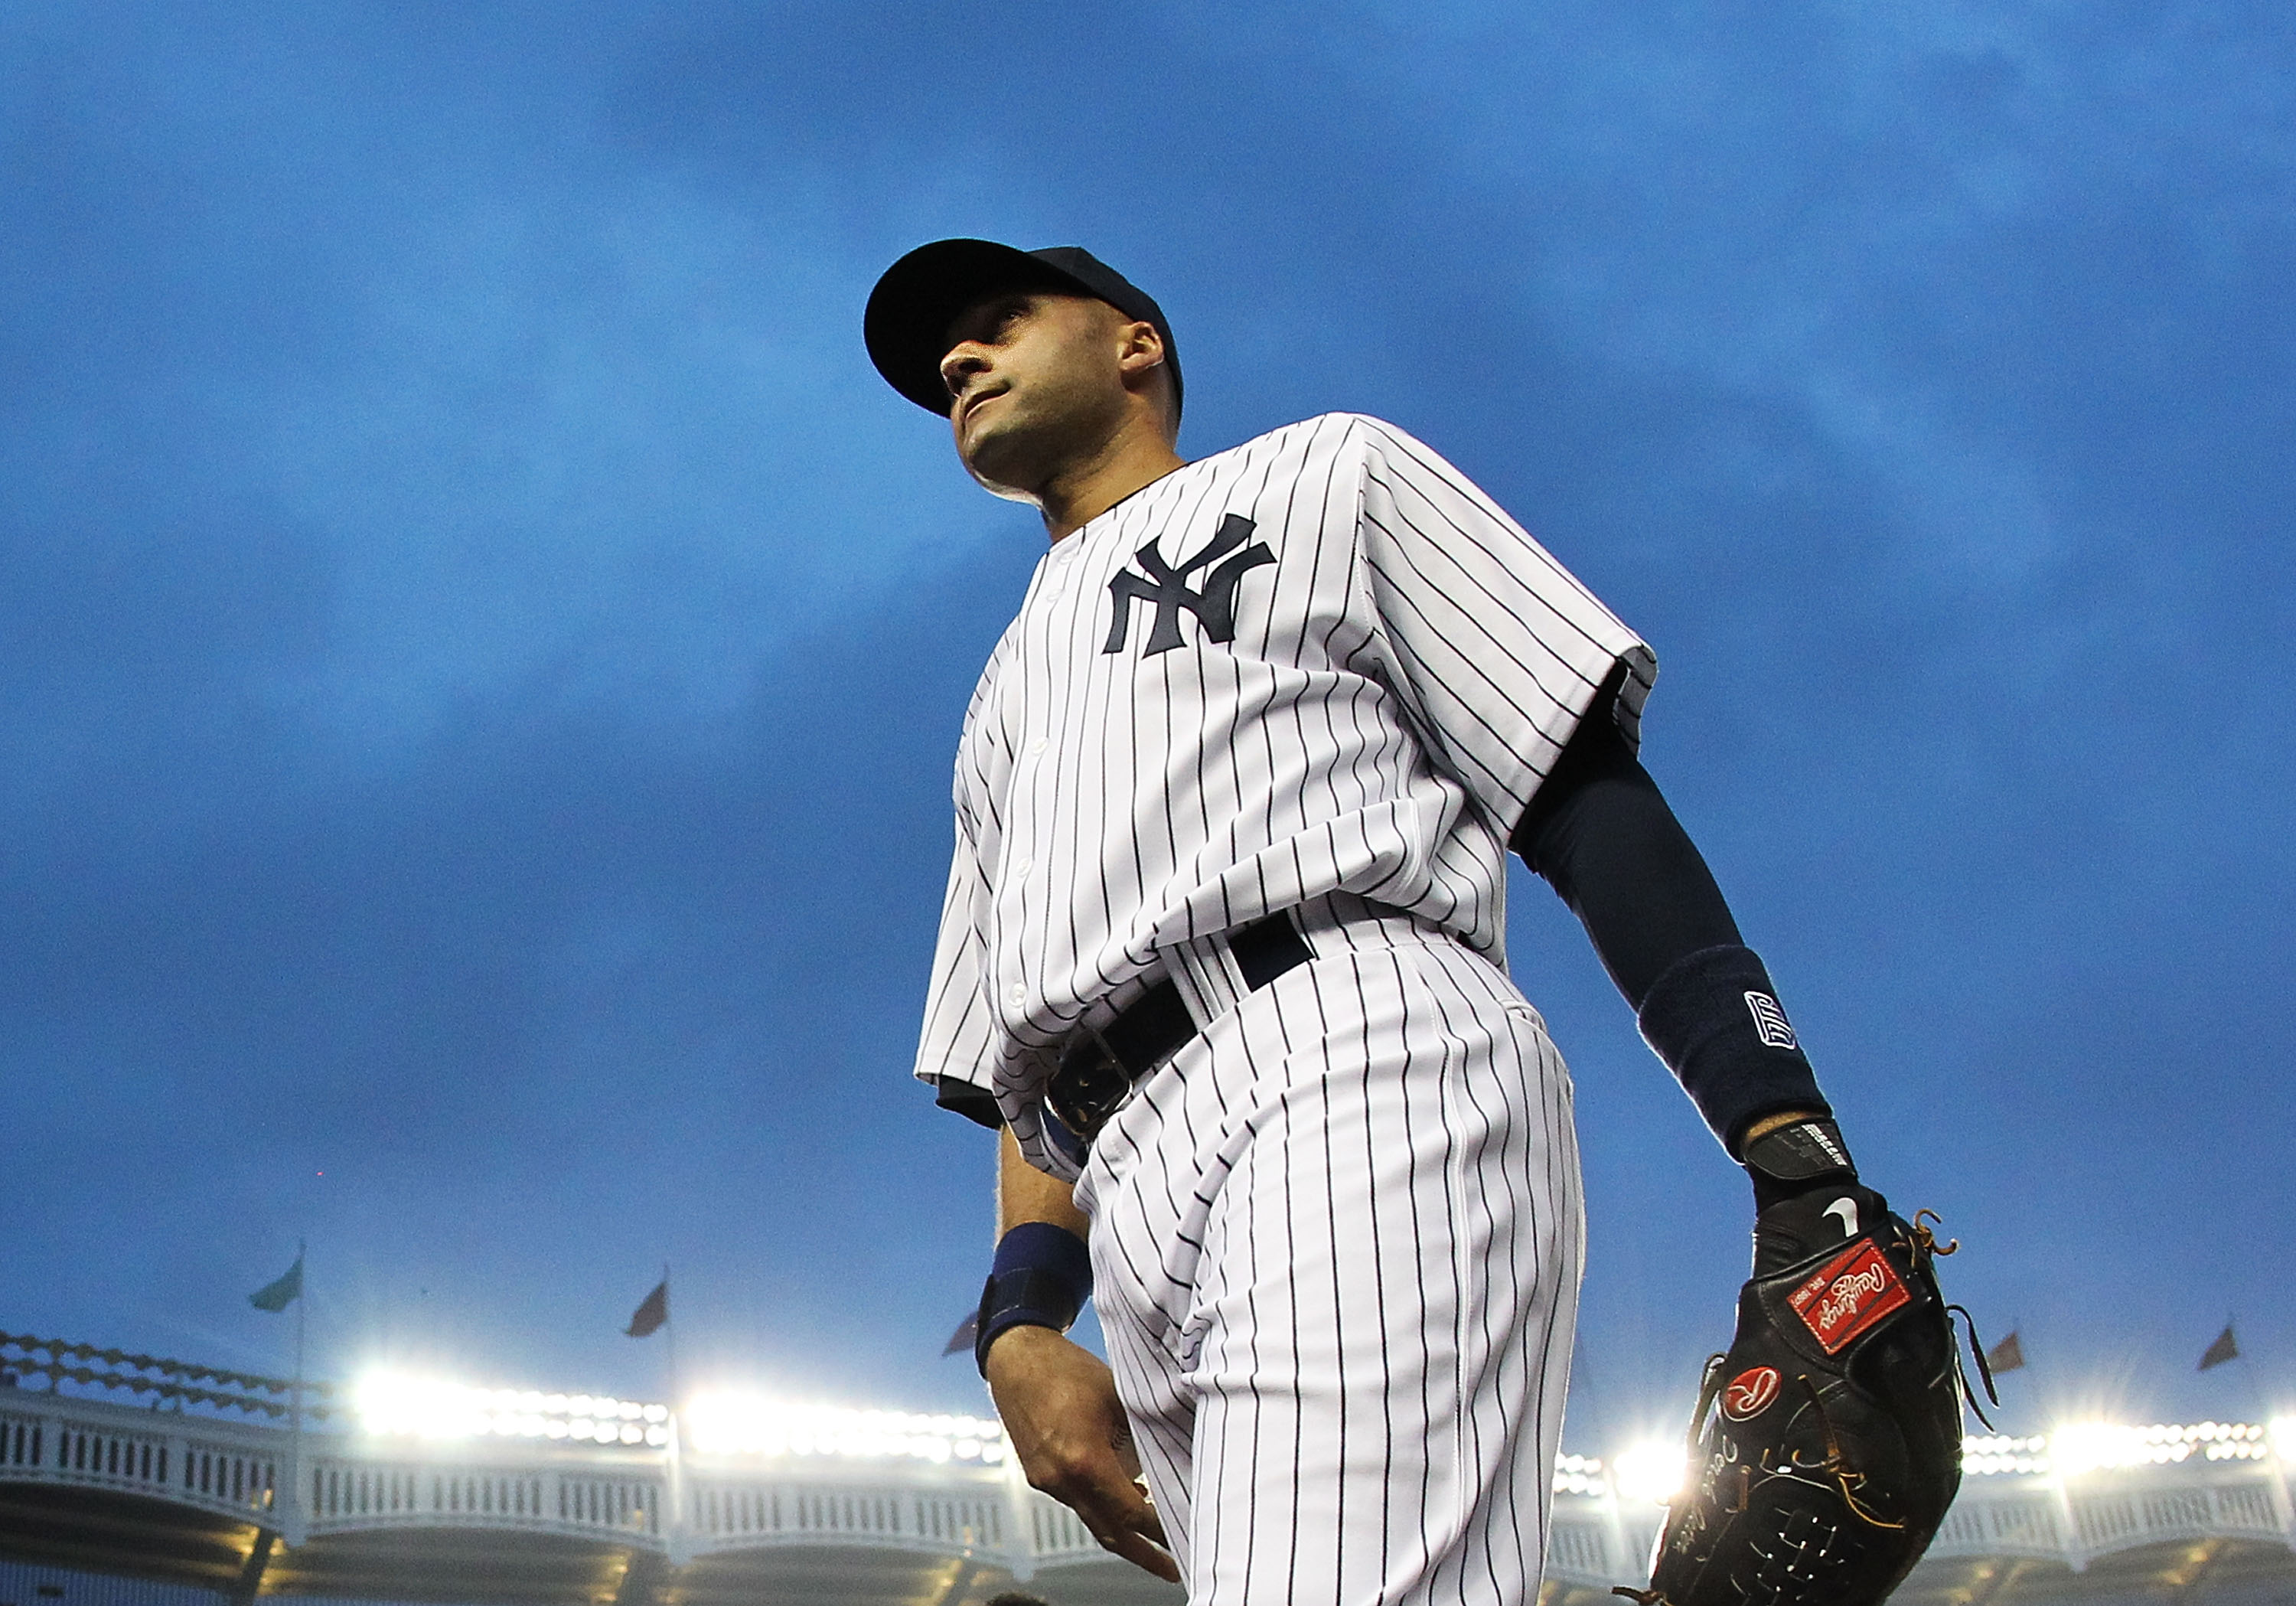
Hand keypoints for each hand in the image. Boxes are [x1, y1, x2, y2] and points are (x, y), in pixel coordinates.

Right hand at [984, 1324, 1178, 1582]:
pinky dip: (1101, 1502)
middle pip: (1110, 1532)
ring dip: (1122, 1525)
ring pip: (1092, 1515)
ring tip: (1153, 1529)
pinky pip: (1076, 1499)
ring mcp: (1047, 1480)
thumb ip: (1142, 1431)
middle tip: (1171, 1569)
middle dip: (1143, 1554)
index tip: (1183, 1537)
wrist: (1016, 1358)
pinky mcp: (1039, 1474)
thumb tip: (1172, 1454)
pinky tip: (1122, 1492)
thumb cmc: (1067, 1369)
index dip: (1160, 1529)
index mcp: (1084, 1461)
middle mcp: (1062, 1479)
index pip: (1131, 1512)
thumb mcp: (1117, 1396)